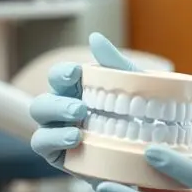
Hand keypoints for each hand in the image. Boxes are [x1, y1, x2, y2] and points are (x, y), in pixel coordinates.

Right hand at [28, 32, 136, 170]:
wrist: (153, 152)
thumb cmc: (141, 114)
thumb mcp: (135, 87)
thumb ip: (114, 63)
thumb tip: (94, 37)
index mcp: (78, 89)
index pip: (59, 76)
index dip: (61, 73)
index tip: (75, 74)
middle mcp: (63, 108)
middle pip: (43, 100)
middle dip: (57, 103)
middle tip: (80, 109)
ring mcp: (58, 131)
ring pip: (39, 121)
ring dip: (54, 122)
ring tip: (78, 132)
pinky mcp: (59, 154)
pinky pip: (43, 145)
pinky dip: (54, 140)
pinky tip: (74, 141)